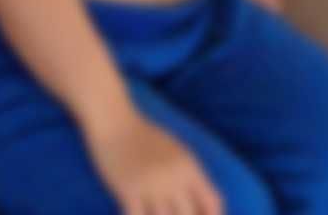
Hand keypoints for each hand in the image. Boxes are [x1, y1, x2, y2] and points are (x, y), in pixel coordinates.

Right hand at [81, 107, 224, 214]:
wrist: (115, 122)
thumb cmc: (146, 138)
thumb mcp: (177, 153)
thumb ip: (191, 177)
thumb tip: (204, 207)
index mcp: (188, 168)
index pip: (212, 202)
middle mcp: (173, 179)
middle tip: (174, 213)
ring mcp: (151, 186)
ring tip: (156, 213)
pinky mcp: (128, 191)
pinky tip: (137, 213)